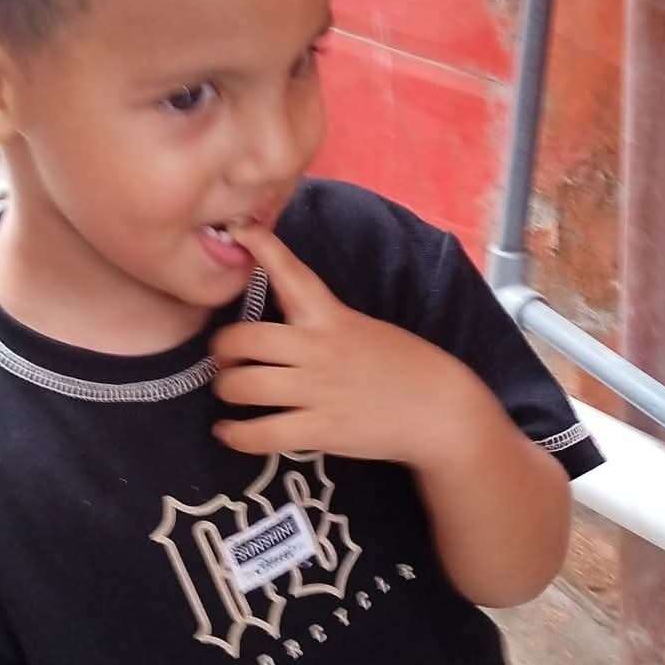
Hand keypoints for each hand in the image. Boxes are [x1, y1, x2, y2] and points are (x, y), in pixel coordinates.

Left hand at [209, 224, 467, 466]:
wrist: (442, 410)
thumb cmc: (403, 366)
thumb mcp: (362, 328)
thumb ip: (321, 321)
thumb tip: (278, 316)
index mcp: (332, 317)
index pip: (292, 274)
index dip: (263, 249)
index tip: (240, 230)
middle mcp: (320, 349)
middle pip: (245, 339)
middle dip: (223, 349)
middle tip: (223, 358)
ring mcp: (319, 390)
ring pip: (245, 386)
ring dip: (226, 389)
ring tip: (229, 392)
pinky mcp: (322, 430)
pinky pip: (261, 433)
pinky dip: (235, 434)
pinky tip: (228, 432)